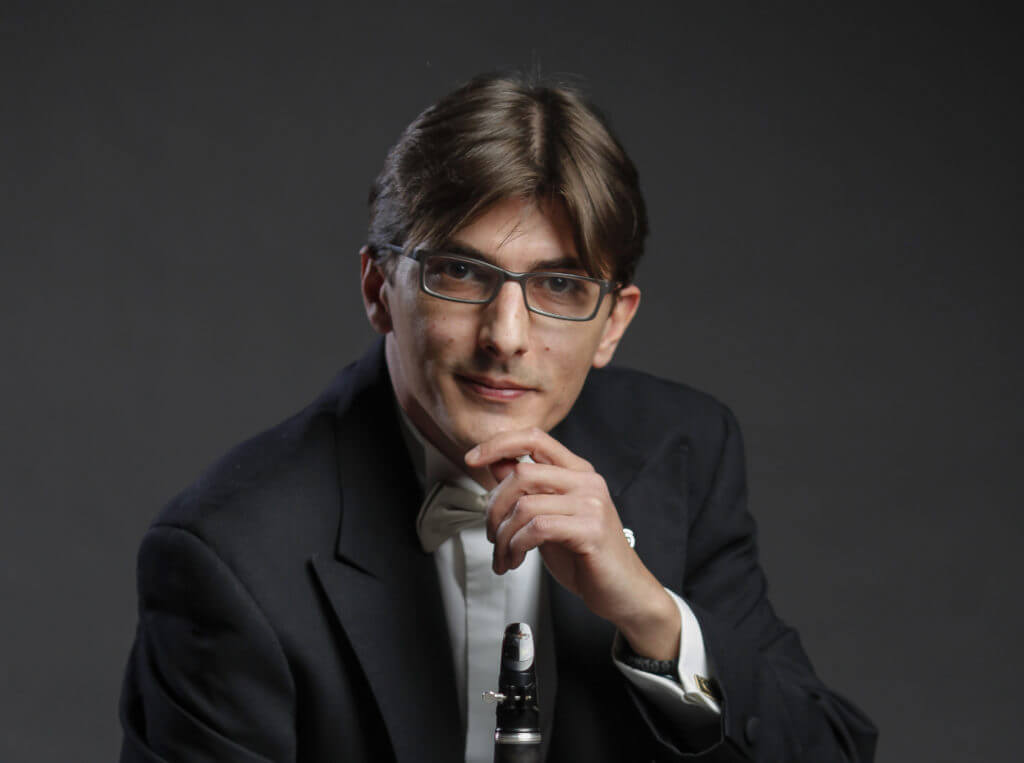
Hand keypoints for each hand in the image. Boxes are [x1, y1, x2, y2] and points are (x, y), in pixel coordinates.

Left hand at [465, 428, 680, 659]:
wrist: (622, 592)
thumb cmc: (584, 556)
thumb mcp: (548, 516)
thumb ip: (527, 490)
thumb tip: (495, 462)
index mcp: (577, 471)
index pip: (535, 437)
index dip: (499, 443)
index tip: (471, 458)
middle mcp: (587, 481)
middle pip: (521, 473)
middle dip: (493, 508)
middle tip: (490, 536)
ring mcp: (591, 504)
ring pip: (524, 505)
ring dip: (502, 536)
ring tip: (503, 557)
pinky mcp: (591, 530)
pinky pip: (537, 528)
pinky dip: (516, 546)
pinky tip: (515, 560)